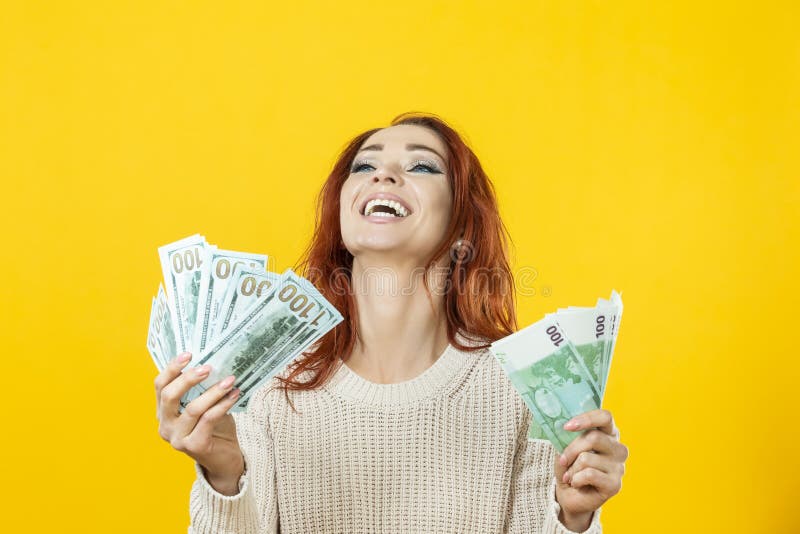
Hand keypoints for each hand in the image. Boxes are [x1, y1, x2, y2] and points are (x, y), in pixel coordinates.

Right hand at [154, 352, 243, 494]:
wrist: (225, 459)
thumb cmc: (215, 428)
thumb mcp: (206, 404)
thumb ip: (203, 389)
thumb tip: (217, 362)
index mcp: (163, 412)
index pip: (160, 385)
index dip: (172, 368)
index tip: (189, 354)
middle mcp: (165, 425)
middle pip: (169, 395)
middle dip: (189, 378)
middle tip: (209, 367)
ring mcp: (177, 438)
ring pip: (193, 408)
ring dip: (214, 391)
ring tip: (230, 380)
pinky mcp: (193, 446)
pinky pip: (208, 419)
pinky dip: (222, 405)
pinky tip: (234, 395)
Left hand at [553, 409, 627, 530]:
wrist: (570, 495)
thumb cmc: (570, 466)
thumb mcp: (566, 447)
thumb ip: (569, 435)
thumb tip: (565, 426)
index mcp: (609, 434)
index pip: (605, 417)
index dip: (587, 419)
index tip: (567, 426)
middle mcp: (618, 448)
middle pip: (593, 437)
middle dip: (571, 449)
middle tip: (563, 460)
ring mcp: (619, 467)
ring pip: (587, 458)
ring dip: (572, 468)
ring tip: (571, 475)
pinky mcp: (615, 484)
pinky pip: (589, 474)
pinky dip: (576, 479)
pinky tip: (576, 483)